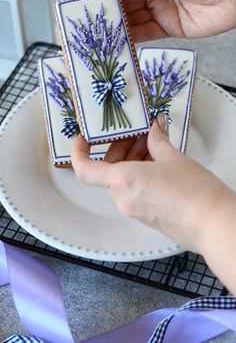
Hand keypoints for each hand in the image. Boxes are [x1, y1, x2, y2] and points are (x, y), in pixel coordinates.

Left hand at [71, 114, 234, 254]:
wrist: (212, 225)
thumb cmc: (192, 190)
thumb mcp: (173, 157)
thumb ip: (157, 141)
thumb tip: (153, 128)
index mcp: (122, 180)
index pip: (84, 169)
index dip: (78, 152)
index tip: (84, 138)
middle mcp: (122, 198)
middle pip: (108, 171)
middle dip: (120, 149)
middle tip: (140, 134)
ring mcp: (134, 210)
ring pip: (123, 180)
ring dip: (133, 160)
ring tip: (155, 146)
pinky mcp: (146, 217)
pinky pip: (134, 191)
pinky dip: (140, 175)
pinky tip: (160, 164)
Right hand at [77, 0, 235, 41]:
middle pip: (123, 4)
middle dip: (105, 12)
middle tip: (86, 21)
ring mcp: (159, 11)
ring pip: (131, 21)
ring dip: (115, 28)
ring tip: (98, 35)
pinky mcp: (167, 29)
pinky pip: (144, 34)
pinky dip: (131, 39)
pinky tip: (118, 42)